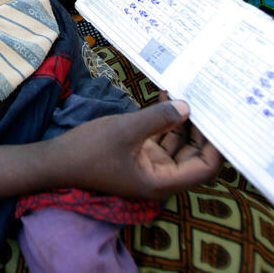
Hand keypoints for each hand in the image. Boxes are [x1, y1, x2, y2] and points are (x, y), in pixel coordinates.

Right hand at [49, 99, 220, 199]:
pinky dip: (165, 120)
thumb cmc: (90, 150)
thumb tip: (187, 107)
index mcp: (161, 182)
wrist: (56, 160)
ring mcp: (150, 166)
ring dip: (183, 120)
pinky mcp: (139, 154)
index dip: (215, 146)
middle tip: (206, 99)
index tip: (217, 118)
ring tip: (187, 92)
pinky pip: (161, 138)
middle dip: (201, 129)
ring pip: (179, 145)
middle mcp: (160, 177)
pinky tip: (166, 96)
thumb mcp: (125, 130)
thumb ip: (157, 119)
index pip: (203, 169)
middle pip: (195, 156)